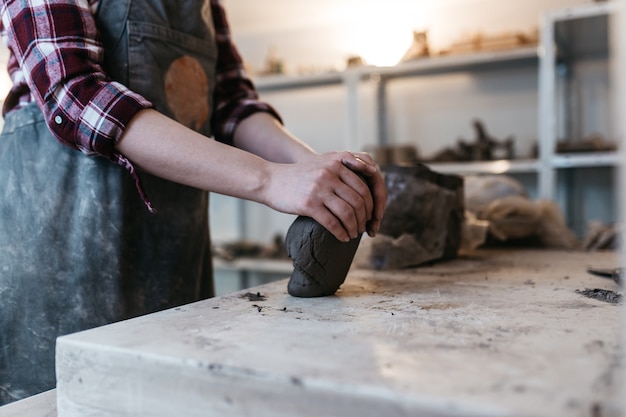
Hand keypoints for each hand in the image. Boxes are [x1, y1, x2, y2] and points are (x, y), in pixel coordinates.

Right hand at [262, 151, 385, 241]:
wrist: (270, 180)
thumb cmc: (299, 175)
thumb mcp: (322, 162)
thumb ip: (342, 166)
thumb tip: (368, 176)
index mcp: (336, 163)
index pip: (363, 187)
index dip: (371, 204)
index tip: (370, 215)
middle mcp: (330, 174)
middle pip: (358, 201)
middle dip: (365, 218)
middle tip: (364, 227)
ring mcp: (319, 189)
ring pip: (348, 213)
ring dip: (355, 227)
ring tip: (354, 234)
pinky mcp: (309, 204)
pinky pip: (332, 223)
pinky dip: (341, 233)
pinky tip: (343, 237)